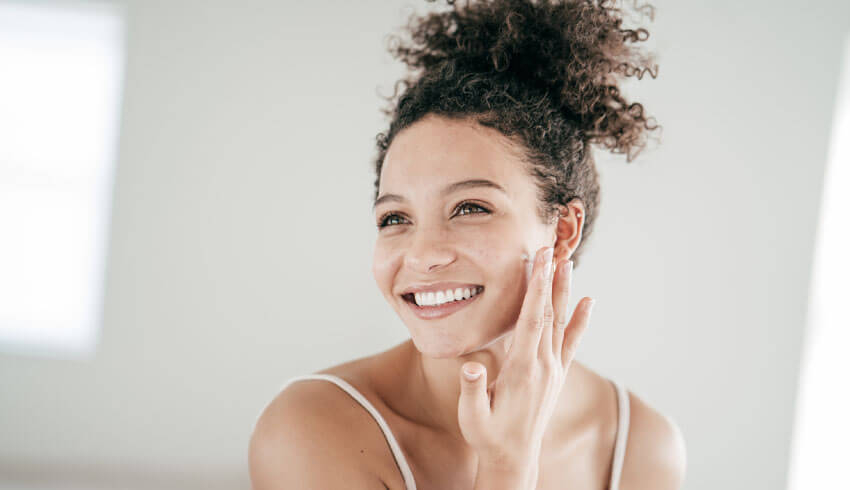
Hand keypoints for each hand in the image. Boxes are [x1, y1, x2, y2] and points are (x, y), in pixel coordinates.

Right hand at [457, 245, 595, 468]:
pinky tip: (589, 301)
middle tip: (552, 249)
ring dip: (564, 292)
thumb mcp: (472, 417)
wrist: (514, 457)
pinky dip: (582, 320)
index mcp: (523, 370)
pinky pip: (572, 342)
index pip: (532, 320)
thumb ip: (472, 391)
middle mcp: (543, 366)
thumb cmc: (488, 435)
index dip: (536, 289)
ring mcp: (553, 369)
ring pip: (562, 323)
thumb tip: (469, 368)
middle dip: (550, 280)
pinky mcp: (557, 374)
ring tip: (567, 263)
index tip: (539, 262)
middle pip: (549, 314)